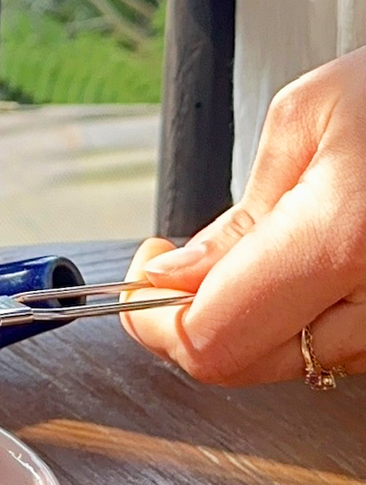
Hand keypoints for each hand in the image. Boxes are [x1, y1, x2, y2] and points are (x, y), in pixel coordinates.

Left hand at [122, 47, 365, 384]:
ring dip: (250, 324)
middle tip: (178, 267)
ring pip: (294, 365)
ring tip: (253, 253)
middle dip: (193, 323)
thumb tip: (172, 278)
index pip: (214, 337)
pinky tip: (304, 268)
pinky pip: (343, 350)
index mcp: (342, 237)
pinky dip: (303, 322)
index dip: (154, 321)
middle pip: (246, 365)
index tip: (141, 279)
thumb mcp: (307, 118)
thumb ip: (237, 216)